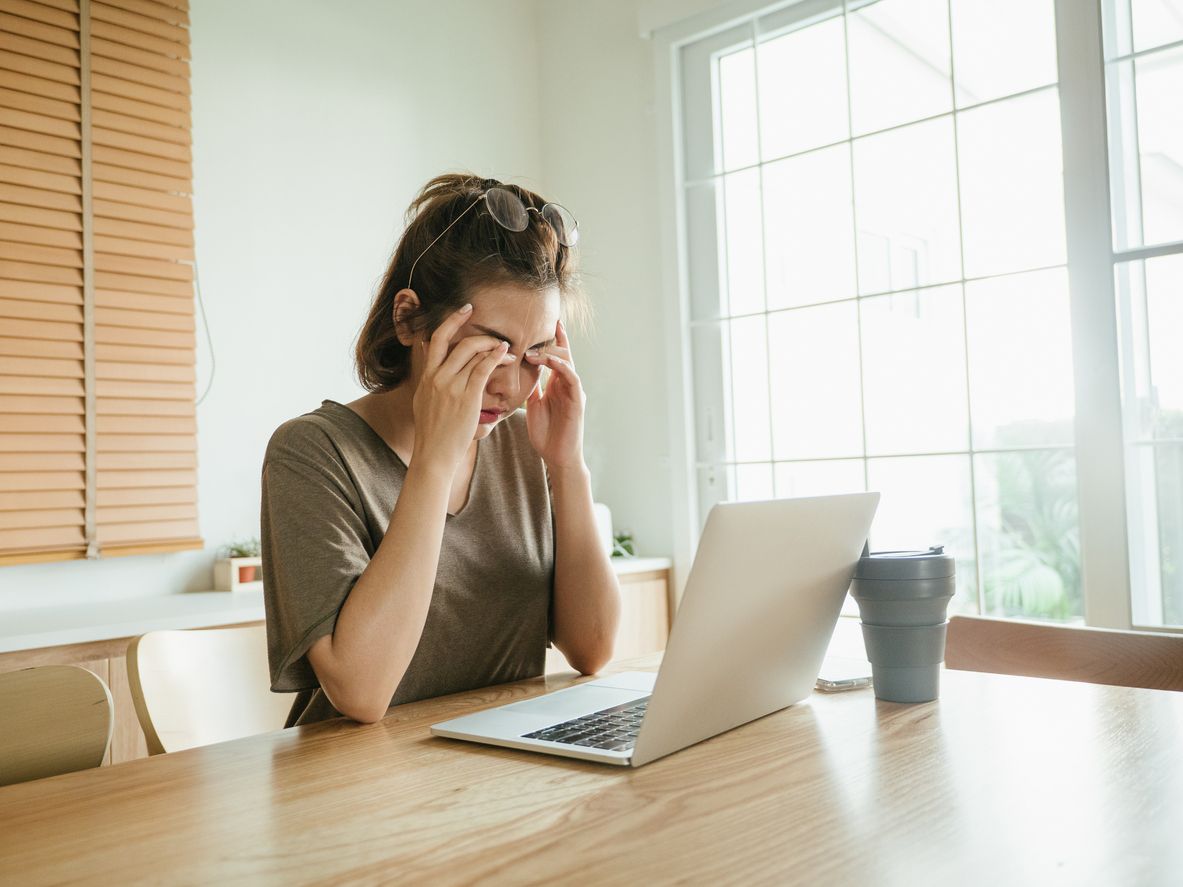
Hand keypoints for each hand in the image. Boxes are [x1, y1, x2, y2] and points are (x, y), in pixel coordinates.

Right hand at [412, 304, 513, 471]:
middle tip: (489, 326)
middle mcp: (436, 377)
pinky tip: (505, 354)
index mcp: (426, 377)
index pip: (435, 339)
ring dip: (492, 346)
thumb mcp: (423, 401)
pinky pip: (483, 368)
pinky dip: (496, 357)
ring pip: (472, 352)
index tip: (465, 310)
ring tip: (506, 349)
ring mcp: (451, 386)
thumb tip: (427, 358)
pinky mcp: (466, 397)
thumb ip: (428, 379)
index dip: (451, 321)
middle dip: (473, 327)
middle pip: (456, 340)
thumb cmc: (433, 433)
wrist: (434, 455)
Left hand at [524, 319, 585, 470]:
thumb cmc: (546, 434)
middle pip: (564, 353)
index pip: (556, 356)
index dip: (554, 338)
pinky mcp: (577, 401)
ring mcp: (574, 392)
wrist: (557, 457)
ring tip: (532, 351)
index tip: (549, 321)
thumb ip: (531, 387)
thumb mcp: (532, 405)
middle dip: (552, 341)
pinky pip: (572, 378)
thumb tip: (520, 370)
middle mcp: (567, 384)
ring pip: (568, 362)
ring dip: (551, 353)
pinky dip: (562, 367)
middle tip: (535, 333)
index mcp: (557, 384)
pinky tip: (549, 361)